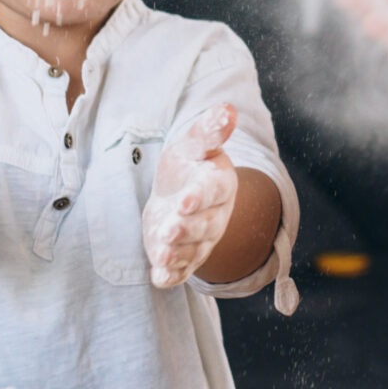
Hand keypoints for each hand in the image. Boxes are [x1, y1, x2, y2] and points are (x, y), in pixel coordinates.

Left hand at [142, 105, 241, 287]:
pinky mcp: (182, 258)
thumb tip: (227, 109)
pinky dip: (171, 277)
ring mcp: (198, 241)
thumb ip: (209, 131)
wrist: (178, 194)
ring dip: (176, 255)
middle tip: (168, 230)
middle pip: (203, 226)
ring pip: (191, 251)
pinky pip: (180, 271)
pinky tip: (159, 279)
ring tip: (161, 255)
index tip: (185, 199)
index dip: (201, 197)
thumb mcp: (193, 144)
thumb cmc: (187, 166)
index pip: (214, 192)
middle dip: (186, 230)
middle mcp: (213, 217)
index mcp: (218, 185)